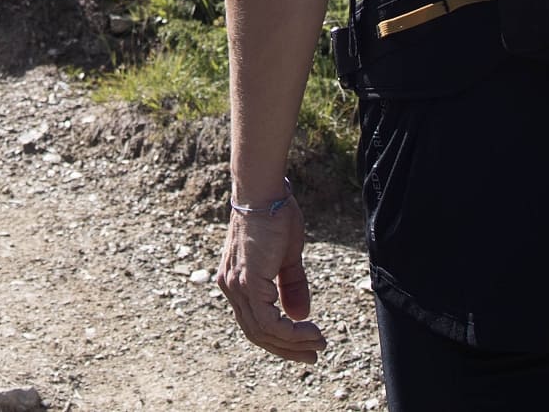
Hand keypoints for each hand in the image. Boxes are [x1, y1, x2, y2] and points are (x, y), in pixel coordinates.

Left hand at [216, 188, 325, 362]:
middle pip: (256, 333)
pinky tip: (309, 330)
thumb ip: (290, 287)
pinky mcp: (247, 281)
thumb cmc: (275, 216)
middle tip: (313, 355)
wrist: (264, 192)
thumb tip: (300, 317)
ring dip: (292, 343)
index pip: (254, 323)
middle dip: (287, 349)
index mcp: (237, 282)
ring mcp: (236, 285)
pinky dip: (289, 332)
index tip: (306, 345)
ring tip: (317, 343)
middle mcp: (231, 287)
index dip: (280, 340)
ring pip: (261, 331)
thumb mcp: (286, 257)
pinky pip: (267, 320)